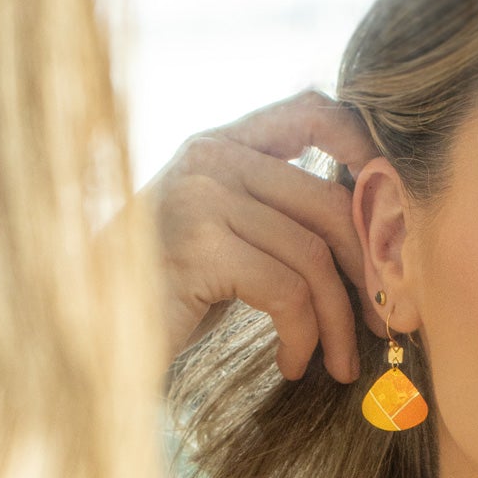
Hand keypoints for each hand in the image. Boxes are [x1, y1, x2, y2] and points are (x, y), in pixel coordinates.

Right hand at [142, 88, 387, 382]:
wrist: (86, 342)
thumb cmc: (157, 302)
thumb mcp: (220, 244)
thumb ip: (272, 220)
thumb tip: (370, 238)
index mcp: (218, 147)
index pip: (310, 111)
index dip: (363, 146)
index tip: (391, 210)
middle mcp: (210, 160)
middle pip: (328, 202)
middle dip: (367, 270)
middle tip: (381, 323)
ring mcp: (201, 197)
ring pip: (313, 255)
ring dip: (336, 322)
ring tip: (337, 365)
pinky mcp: (197, 246)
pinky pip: (286, 292)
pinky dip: (302, 337)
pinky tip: (291, 365)